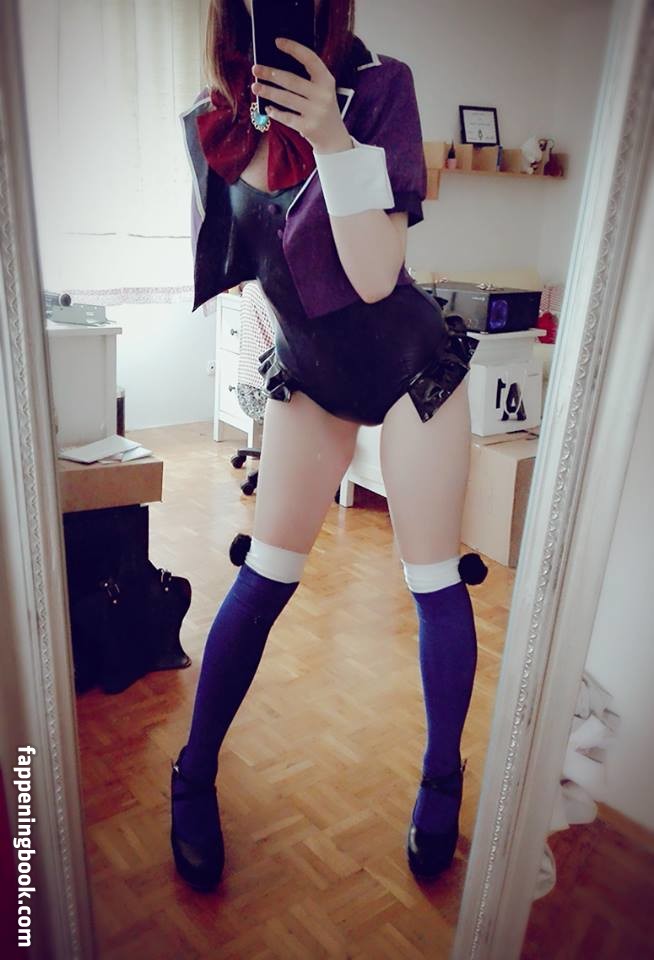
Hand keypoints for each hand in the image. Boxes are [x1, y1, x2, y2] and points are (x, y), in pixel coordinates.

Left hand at [251, 37, 351, 153]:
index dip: (293, 48)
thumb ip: (307, 79)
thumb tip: (277, 68)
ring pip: (286, 98)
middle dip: (270, 74)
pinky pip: (286, 117)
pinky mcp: (308, 127)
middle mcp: (323, 95)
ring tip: (254, 87)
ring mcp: (316, 112)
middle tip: (255, 69)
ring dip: (267, 91)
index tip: (277, 42)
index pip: (310, 59)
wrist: (334, 139)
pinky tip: (268, 108)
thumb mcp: (322, 91)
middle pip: (291, 80)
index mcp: (327, 81)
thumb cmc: (323, 109)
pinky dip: (275, 112)